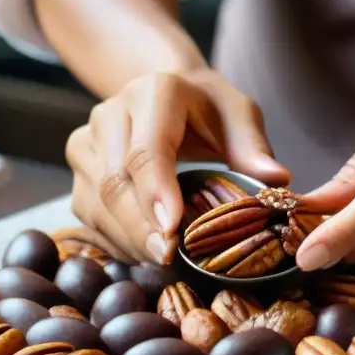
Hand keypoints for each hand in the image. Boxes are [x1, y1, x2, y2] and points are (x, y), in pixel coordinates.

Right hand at [66, 69, 289, 263]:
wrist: (167, 95)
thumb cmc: (209, 109)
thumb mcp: (239, 115)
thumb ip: (253, 145)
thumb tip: (276, 179)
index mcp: (153, 93)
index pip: (146, 150)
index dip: (156, 192)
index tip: (172, 230)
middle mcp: (111, 114)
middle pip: (114, 182)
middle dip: (139, 228)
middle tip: (168, 258)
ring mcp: (87, 142)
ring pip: (95, 203)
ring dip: (126, 240)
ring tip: (161, 261)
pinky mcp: (78, 171)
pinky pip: (89, 217)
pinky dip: (116, 241)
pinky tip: (143, 253)